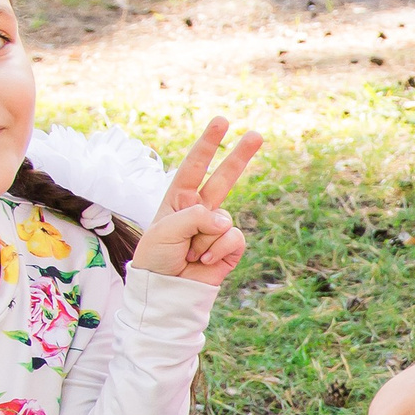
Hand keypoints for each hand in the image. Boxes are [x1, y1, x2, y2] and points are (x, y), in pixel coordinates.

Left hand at [132, 117, 264, 286]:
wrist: (167, 293)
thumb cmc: (157, 258)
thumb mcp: (165, 231)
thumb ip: (195, 217)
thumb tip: (224, 223)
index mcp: (179, 200)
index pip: (194, 167)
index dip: (208, 144)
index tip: (222, 121)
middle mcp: (200, 211)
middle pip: (224, 178)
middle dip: (240, 156)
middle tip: (257, 134)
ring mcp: (216, 229)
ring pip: (223, 219)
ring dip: (204, 239)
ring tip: (190, 255)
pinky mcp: (230, 248)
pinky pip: (233, 238)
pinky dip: (218, 251)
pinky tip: (204, 262)